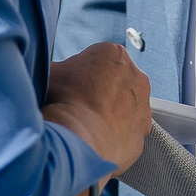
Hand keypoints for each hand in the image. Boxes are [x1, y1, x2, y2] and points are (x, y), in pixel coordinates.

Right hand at [46, 41, 151, 173]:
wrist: (78, 140)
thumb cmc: (63, 103)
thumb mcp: (51, 72)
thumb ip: (61, 69)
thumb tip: (57, 75)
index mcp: (115, 55)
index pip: (99, 60)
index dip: (82, 74)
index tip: (72, 86)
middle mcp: (137, 77)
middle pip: (116, 82)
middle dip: (100, 93)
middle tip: (79, 105)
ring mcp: (144, 108)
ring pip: (125, 109)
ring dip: (110, 115)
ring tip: (86, 125)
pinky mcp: (143, 134)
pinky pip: (127, 134)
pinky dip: (114, 137)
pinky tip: (95, 140)